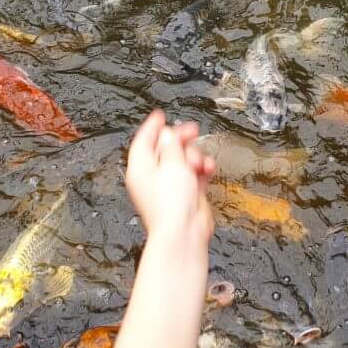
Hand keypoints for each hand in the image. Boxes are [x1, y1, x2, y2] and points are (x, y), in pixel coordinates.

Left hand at [126, 111, 215, 247]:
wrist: (184, 231)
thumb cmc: (171, 203)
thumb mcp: (171, 164)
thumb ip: (171, 145)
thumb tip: (169, 134)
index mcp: (141, 168)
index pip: (144, 140)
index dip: (153, 126)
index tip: (161, 115)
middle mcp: (153, 176)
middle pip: (166, 148)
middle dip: (181, 140)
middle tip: (192, 131)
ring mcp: (170, 185)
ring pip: (183, 160)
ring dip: (194, 156)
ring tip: (198, 162)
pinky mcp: (186, 193)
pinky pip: (195, 173)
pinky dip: (202, 168)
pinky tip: (207, 168)